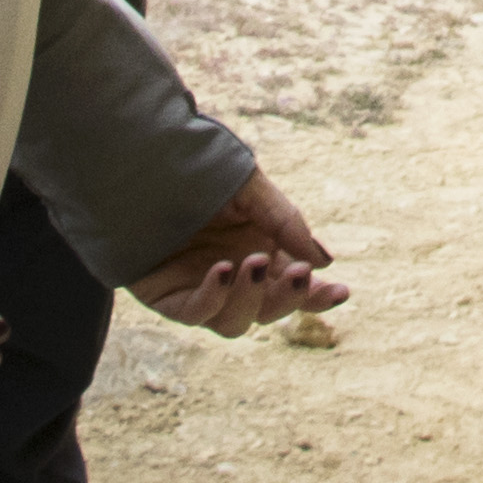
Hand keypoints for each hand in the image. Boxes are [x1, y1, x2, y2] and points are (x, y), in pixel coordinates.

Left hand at [130, 167, 347, 335]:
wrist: (142, 159)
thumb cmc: (199, 170)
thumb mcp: (251, 188)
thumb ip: (285, 222)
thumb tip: (324, 261)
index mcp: (260, 253)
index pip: (294, 287)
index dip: (317, 296)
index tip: (341, 291)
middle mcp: (233, 278)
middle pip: (269, 310)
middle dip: (290, 298)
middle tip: (301, 274)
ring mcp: (200, 290)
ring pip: (234, 322)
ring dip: (251, 299)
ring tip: (253, 263)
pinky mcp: (166, 297)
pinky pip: (194, 313)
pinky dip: (213, 297)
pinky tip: (223, 271)